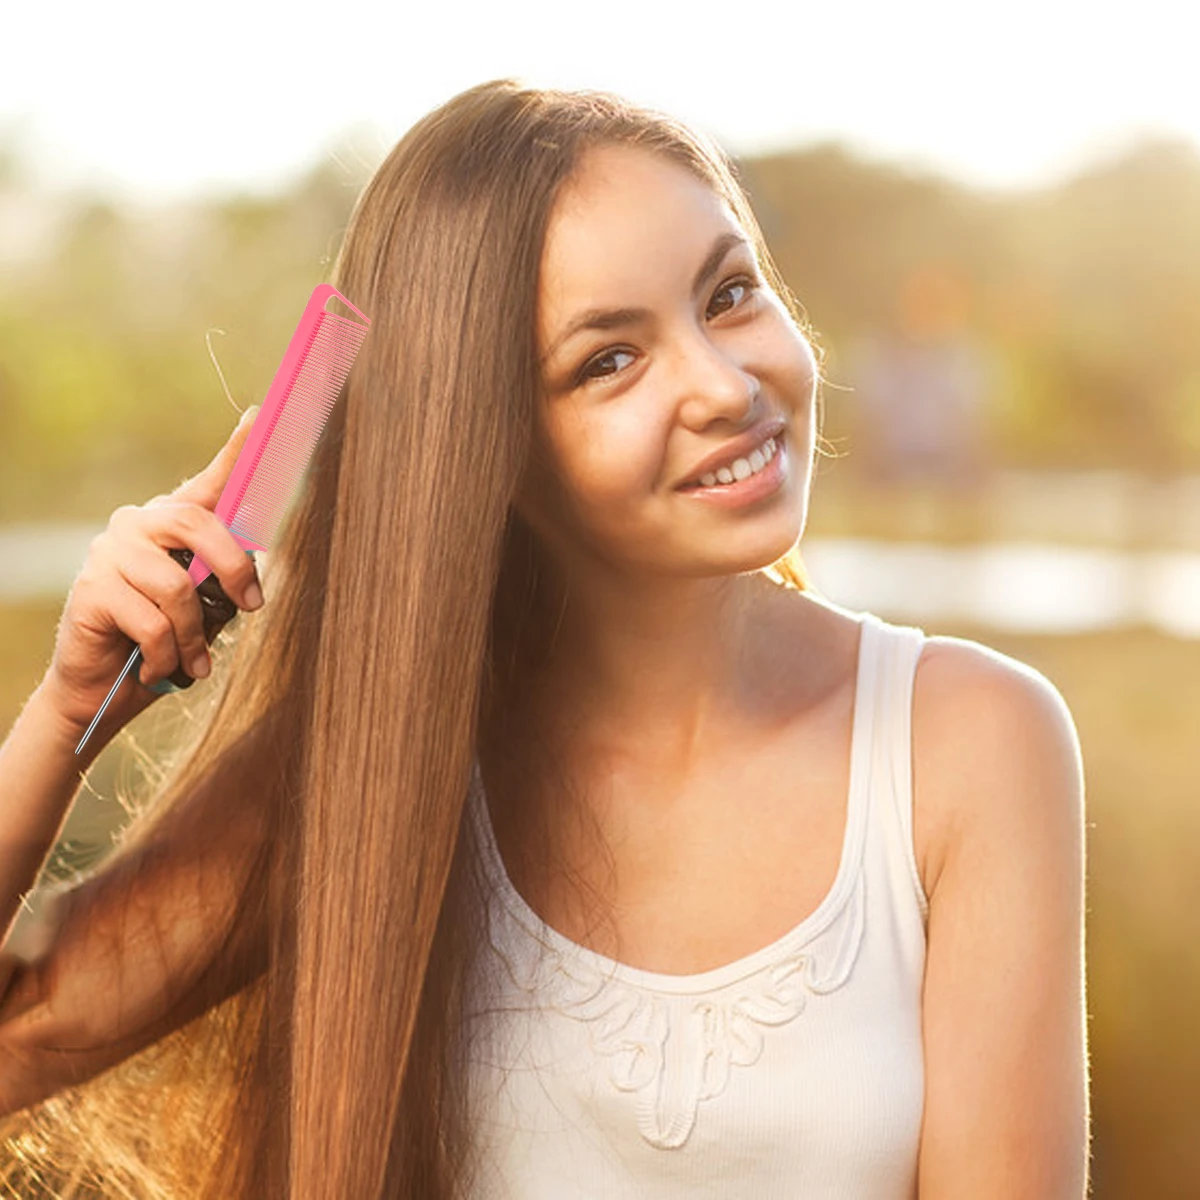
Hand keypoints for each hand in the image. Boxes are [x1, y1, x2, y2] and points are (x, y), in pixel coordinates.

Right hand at [42, 406, 265, 737]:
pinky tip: (158, 669)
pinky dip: (167, 656)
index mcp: (171, 524)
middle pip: (197, 525)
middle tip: (252, 607)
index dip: (235, 451)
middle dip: (234, 570)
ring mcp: (109, 553)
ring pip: (177, 588)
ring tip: (194, 662)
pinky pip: (152, 623)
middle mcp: (137, 525)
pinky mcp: (92, 590)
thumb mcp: (206, 608)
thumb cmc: (164, 642)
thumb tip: (250, 571)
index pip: (207, 482)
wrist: (104, 689)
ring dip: (195, 636)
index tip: (259, 416)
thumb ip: (222, 581)